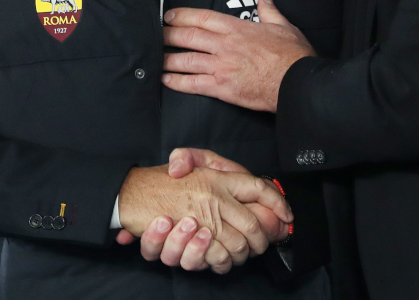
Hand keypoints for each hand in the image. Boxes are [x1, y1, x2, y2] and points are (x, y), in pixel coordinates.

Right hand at [116, 163, 291, 273]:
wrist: (131, 195)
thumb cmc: (160, 179)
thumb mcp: (183, 158)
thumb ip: (193, 156)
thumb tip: (210, 172)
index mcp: (219, 177)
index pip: (259, 188)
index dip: (277, 202)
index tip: (287, 215)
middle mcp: (215, 198)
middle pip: (254, 223)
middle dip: (264, 238)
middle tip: (263, 244)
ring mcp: (205, 221)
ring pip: (238, 245)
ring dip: (243, 253)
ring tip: (243, 253)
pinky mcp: (193, 242)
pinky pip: (216, 258)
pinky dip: (222, 262)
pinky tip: (222, 259)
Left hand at [162, 0, 314, 112]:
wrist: (296, 82)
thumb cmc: (293, 55)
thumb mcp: (283, 26)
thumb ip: (270, 11)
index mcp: (237, 28)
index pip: (203, 18)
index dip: (183, 16)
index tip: (169, 16)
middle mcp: (225, 45)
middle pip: (189, 37)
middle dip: (169, 35)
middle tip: (156, 35)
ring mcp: (221, 67)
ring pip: (187, 60)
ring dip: (168, 59)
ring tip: (156, 58)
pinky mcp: (222, 88)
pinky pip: (194, 84)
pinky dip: (178, 82)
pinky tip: (167, 80)